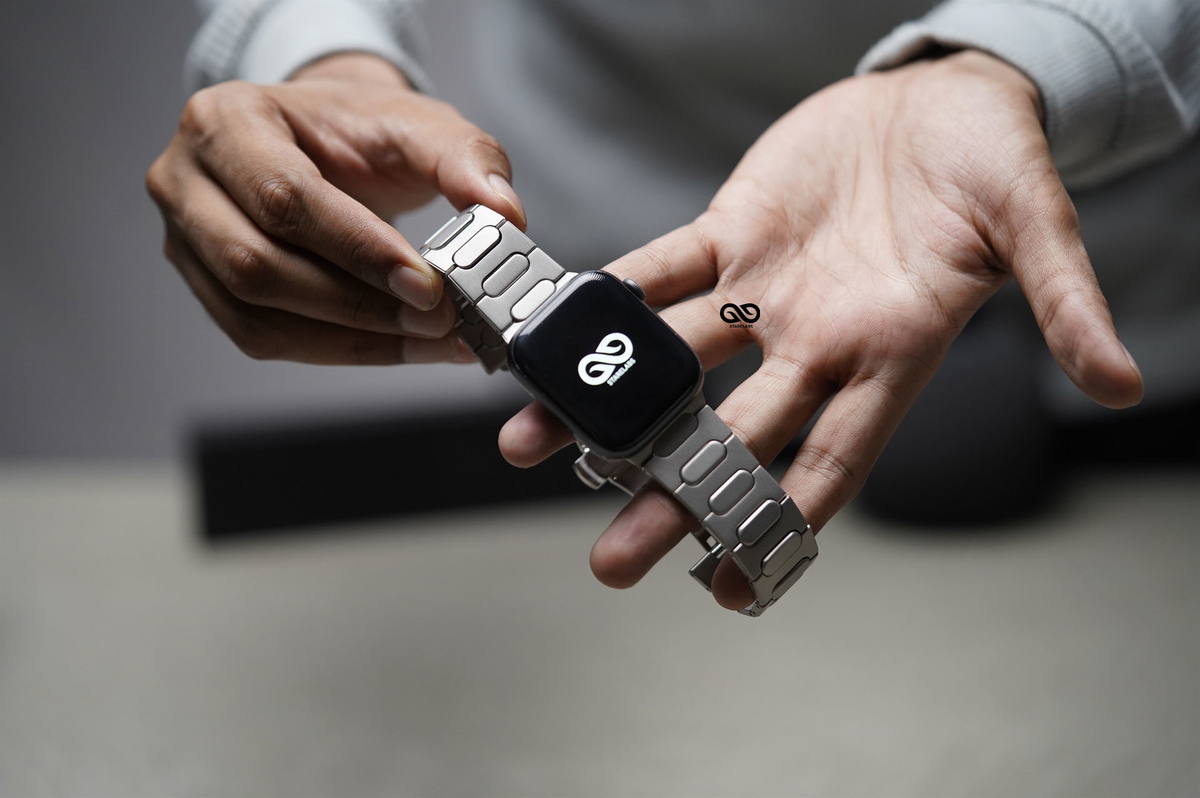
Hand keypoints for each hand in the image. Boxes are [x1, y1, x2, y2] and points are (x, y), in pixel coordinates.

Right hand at [146, 53, 525, 363]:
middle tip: (437, 319)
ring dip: (352, 339)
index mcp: (225, 121)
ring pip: (257, 317)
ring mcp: (186, 241)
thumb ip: (467, 159)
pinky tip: (400, 346)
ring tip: (430, 340)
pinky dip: (340, 350)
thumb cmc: (360, 131)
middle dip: (357, 305)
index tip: (427, 284)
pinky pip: (266, 339)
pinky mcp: (208, 289)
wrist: (327, 141)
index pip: (285, 197)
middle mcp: (187, 181)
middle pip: (258, 265)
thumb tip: (505, 215)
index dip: (357, 249)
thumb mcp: (418, 124)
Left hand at [499, 51, 1143, 609]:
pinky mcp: (731, 232)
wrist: (942, 98)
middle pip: (732, 434)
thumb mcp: (1035, 224)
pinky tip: (556, 331)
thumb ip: (1063, 297)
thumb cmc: (995, 164)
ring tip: (535, 446)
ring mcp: (766, 291)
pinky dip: (611, 299)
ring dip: (606, 404)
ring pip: (674, 362)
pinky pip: (661, 270)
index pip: (830, 461)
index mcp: (888, 353)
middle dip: (671, 495)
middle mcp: (815, 339)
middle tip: (613, 560)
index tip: (726, 587)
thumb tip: (1121, 376)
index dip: (779, 526)